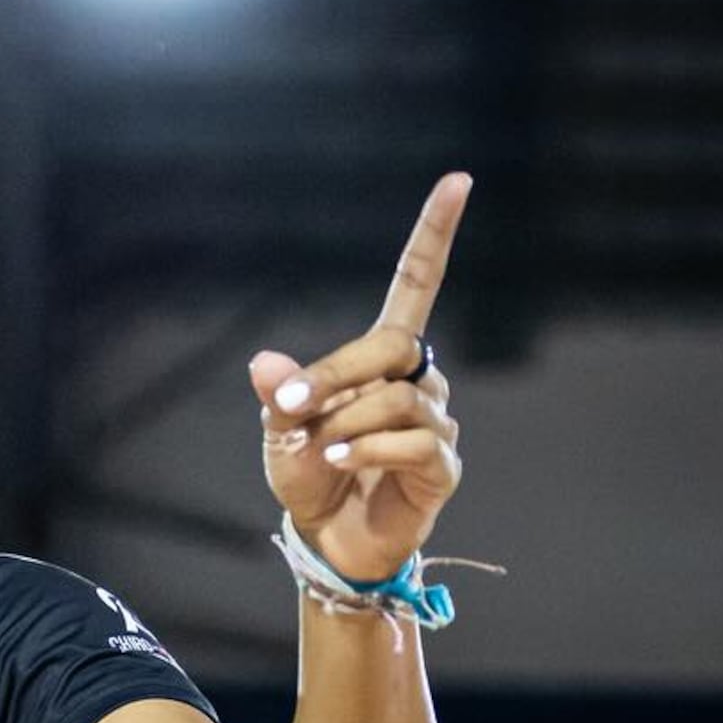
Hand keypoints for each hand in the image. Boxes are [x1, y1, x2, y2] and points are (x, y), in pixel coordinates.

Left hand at [253, 174, 469, 583]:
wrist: (326, 541)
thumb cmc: (310, 477)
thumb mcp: (281, 433)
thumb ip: (280, 395)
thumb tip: (264, 364)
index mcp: (384, 360)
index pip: (417, 284)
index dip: (435, 235)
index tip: (458, 181)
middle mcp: (419, 381)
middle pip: (395, 345)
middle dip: (339, 372)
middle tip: (291, 403)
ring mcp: (436, 424)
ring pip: (399, 397)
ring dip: (349, 419)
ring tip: (321, 449)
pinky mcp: (442, 467)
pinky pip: (414, 441)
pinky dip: (371, 448)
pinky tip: (342, 460)